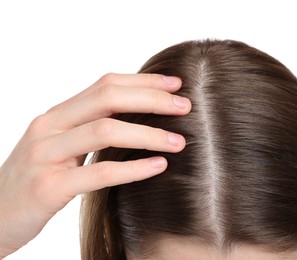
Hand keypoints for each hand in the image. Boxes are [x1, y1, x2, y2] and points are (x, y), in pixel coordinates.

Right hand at [0, 73, 190, 257]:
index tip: (175, 84)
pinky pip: (99, 173)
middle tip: (185, 107)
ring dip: (149, 134)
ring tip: (179, 141)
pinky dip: (133, 168)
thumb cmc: (36, 179)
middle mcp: (49, 127)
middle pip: (107, 98)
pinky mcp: (48, 187)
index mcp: (57, 115)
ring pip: (105, 130)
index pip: (105, 85)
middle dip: (151, 99)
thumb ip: (88, 128)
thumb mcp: (60, 146)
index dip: (143, 81)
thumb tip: (135, 118)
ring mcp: (45, 155)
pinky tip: (159, 166)